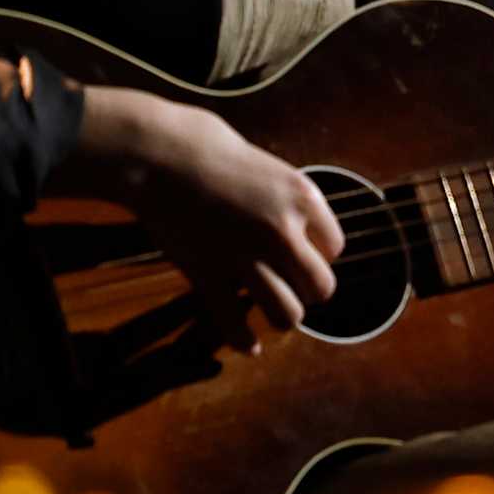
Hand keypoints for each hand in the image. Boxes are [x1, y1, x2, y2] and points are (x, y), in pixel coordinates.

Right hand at [57, 79, 342, 343]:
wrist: (158, 153)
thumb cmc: (207, 147)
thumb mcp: (266, 165)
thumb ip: (286, 201)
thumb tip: (297, 229)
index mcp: (302, 197)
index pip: (335, 247)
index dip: (318, 253)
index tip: (299, 252)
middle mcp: (283, 231)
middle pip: (320, 287)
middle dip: (307, 291)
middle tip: (291, 287)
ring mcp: (246, 257)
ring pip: (287, 313)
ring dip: (282, 317)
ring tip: (274, 312)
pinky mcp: (209, 275)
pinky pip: (234, 323)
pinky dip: (244, 340)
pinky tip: (250, 346)